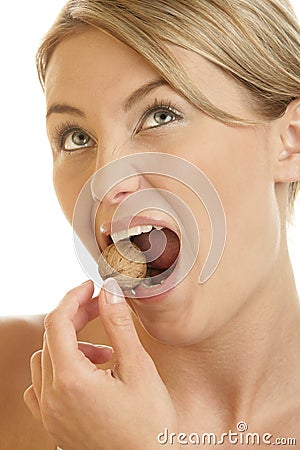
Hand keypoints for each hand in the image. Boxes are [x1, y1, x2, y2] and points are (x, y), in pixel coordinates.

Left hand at [24, 279, 178, 449]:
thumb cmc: (149, 425)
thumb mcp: (138, 368)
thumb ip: (119, 326)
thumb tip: (109, 293)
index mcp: (71, 380)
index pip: (57, 322)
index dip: (74, 298)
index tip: (90, 288)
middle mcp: (52, 397)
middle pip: (51, 338)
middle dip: (76, 317)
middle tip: (101, 309)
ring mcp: (49, 413)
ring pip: (44, 360)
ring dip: (70, 345)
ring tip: (103, 352)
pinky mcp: (53, 424)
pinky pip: (40, 386)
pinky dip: (56, 369)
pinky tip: (81, 373)